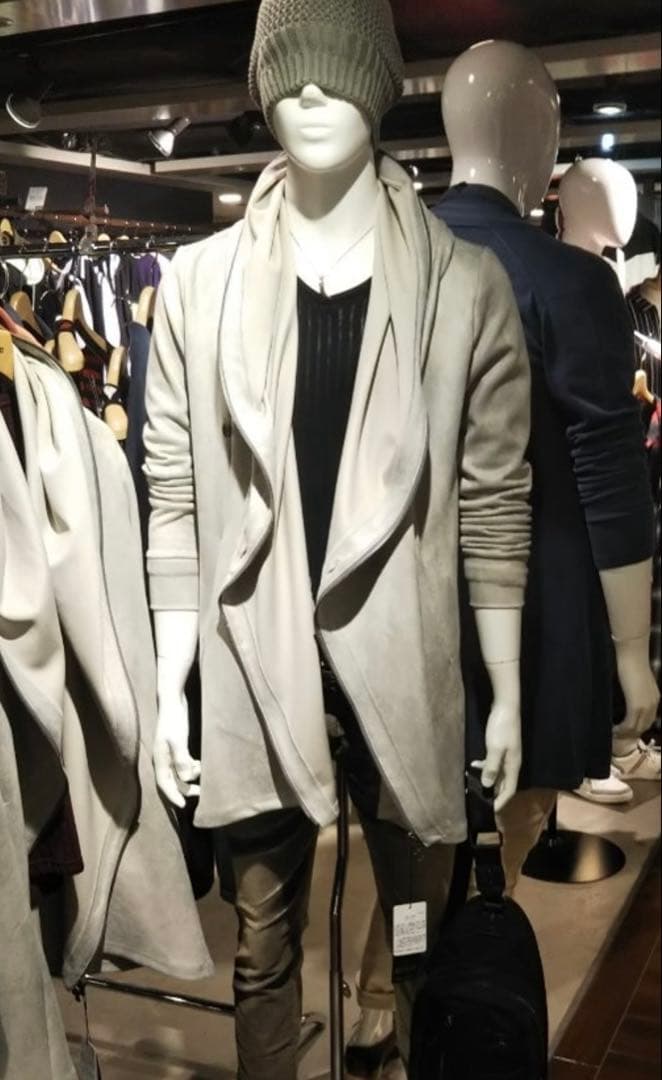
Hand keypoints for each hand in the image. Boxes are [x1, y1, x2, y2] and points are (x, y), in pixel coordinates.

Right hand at [153, 685, 200, 808]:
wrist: (172, 701)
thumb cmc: (173, 721)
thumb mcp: (178, 740)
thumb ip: (181, 760)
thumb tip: (186, 779)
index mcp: (160, 760)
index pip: (164, 784)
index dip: (173, 796)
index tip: (183, 806)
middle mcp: (163, 759)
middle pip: (172, 781)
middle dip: (184, 789)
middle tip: (200, 792)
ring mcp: (169, 753)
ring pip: (178, 773)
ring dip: (189, 777)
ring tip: (202, 773)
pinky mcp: (176, 747)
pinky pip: (183, 764)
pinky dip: (191, 767)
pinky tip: (199, 764)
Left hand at [472, 702, 521, 812]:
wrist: (506, 707)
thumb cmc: (501, 728)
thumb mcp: (495, 749)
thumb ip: (491, 768)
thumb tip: (487, 786)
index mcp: (513, 766)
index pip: (509, 790)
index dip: (500, 802)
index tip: (489, 811)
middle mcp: (512, 764)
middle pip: (504, 784)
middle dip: (494, 794)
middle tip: (480, 802)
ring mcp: (507, 755)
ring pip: (498, 774)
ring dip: (488, 781)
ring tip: (475, 786)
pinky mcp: (501, 748)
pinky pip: (494, 763)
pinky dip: (485, 767)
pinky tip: (474, 766)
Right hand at [614, 638, 659, 736]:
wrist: (632, 656)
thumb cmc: (631, 664)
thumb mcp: (636, 681)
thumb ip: (634, 692)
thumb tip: (627, 698)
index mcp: (654, 699)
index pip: (647, 720)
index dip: (636, 727)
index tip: (625, 730)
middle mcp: (653, 704)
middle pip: (643, 726)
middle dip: (630, 733)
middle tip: (617, 736)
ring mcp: (646, 706)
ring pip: (636, 727)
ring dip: (625, 733)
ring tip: (614, 735)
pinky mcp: (636, 706)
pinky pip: (630, 724)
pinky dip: (621, 730)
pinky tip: (613, 730)